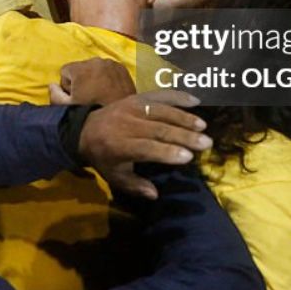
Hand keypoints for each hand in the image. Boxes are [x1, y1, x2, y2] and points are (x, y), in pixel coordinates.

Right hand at [49, 58, 135, 105]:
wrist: (122, 117)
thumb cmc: (92, 111)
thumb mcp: (68, 108)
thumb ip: (55, 95)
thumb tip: (52, 85)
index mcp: (80, 68)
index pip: (65, 71)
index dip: (67, 86)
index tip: (76, 97)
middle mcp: (95, 61)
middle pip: (80, 68)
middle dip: (81, 80)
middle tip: (88, 97)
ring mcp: (110, 63)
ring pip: (94, 68)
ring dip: (94, 78)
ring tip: (100, 95)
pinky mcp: (122, 68)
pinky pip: (107, 69)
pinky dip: (106, 77)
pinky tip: (109, 91)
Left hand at [78, 90, 211, 199]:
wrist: (84, 130)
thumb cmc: (104, 157)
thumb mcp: (114, 176)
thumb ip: (135, 186)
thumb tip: (155, 194)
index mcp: (120, 146)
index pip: (147, 148)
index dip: (167, 152)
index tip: (188, 157)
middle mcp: (127, 124)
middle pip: (159, 129)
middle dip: (183, 136)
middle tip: (205, 142)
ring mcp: (132, 107)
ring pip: (161, 110)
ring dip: (184, 117)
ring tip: (202, 126)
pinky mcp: (136, 96)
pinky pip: (159, 95)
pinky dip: (177, 96)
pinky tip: (195, 101)